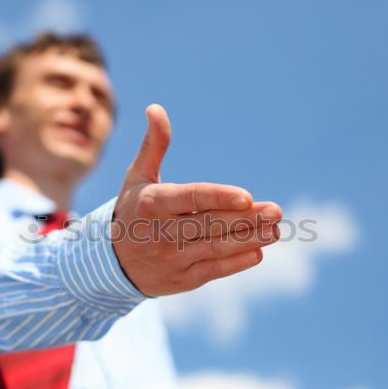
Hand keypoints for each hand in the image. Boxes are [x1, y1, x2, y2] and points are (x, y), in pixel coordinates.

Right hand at [112, 104, 281, 296]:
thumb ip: (153, 145)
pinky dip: (236, 262)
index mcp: (152, 203)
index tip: (248, 197)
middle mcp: (161, 233)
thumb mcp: (137, 177)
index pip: (192, 198)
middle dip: (246, 219)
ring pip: (215, 248)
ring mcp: (171, 258)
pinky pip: (212, 270)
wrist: (111, 262)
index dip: (220, 198)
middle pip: (209, 224)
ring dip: (249, 240)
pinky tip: (258, 252)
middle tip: (276, 211)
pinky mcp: (181, 280)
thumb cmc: (133, 210)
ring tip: (275, 230)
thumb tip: (156, 108)